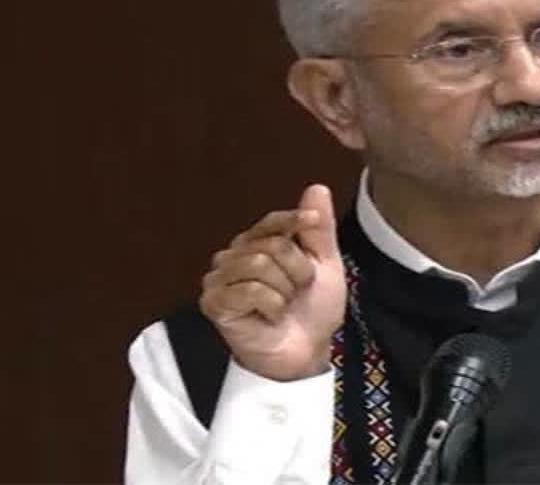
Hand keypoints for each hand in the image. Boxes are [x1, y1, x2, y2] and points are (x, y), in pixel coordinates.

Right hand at [199, 184, 346, 381]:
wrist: (306, 351)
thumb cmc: (312, 309)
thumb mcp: (325, 264)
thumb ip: (319, 229)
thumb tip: (317, 188)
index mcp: (257, 243)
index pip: (272, 221)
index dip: (294, 220)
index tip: (313, 221)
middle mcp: (234, 256)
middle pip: (272, 245)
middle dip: (297, 271)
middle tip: (297, 292)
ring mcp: (221, 279)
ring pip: (260, 264)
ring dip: (285, 290)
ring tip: (284, 305)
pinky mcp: (214, 303)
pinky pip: (249, 290)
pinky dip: (271, 305)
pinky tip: (271, 317)